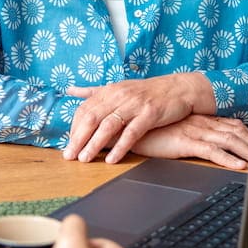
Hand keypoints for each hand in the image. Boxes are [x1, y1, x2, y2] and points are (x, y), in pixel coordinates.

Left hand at [63, 74, 214, 163]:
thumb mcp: (119, 87)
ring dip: (94, 144)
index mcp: (110, 90)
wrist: (180, 88)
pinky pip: (131, 133)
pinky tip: (112, 159)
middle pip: (92, 118)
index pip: (84, 110)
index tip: (68, 144)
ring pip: (108, 126)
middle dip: (78, 138)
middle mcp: (119, 96)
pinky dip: (120, 147)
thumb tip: (71, 90)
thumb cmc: (147, 91)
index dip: (74, 128)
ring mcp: (134, 104)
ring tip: (85, 159)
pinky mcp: (150, 113)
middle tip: (69, 156)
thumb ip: (94, 91)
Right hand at [130, 115, 247, 169]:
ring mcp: (195, 131)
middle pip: (237, 132)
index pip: (233, 125)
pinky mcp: (185, 141)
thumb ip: (192, 136)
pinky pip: (212, 151)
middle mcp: (202, 123)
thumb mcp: (176, 133)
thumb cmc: (151, 132)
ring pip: (229, 141)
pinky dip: (228, 159)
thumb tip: (210, 146)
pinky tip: (239, 166)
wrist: (129, 125)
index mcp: (201, 120)